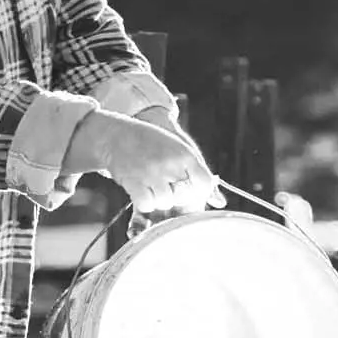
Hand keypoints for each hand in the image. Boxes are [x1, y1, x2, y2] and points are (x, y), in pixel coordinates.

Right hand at [69, 108, 221, 216]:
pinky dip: (144, 202)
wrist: (115, 134)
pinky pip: (146, 204)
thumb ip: (198, 174)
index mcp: (185, 154)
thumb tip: (221, 203)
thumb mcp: (178, 148)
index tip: (190, 191)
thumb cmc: (151, 142)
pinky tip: (141, 191)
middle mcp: (171, 164)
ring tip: (151, 185)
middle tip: (165, 186)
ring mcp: (151, 173)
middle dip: (177, 196)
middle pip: (184, 196)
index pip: (204, 183)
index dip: (198, 192)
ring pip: (165, 201)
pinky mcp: (133, 182)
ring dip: (159, 199)